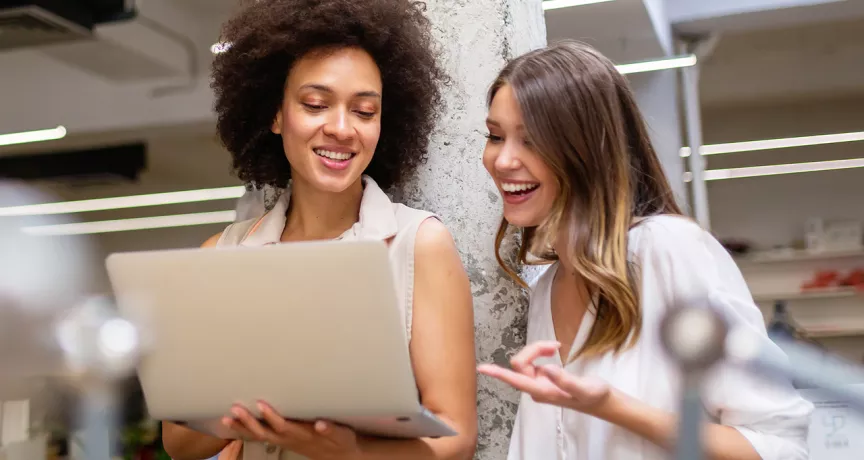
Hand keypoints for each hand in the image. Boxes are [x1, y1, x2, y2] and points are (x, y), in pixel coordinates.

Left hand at [222, 402, 361, 459]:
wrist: (338, 455)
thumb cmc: (339, 441)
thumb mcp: (341, 434)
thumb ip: (331, 428)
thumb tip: (321, 424)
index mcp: (303, 435)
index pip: (283, 426)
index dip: (271, 416)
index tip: (260, 404)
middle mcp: (290, 440)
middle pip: (265, 433)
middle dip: (249, 422)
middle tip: (235, 409)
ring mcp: (284, 442)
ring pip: (259, 436)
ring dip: (242, 428)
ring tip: (227, 418)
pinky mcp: (282, 441)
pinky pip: (259, 437)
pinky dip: (245, 432)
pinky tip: (235, 425)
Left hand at [477, 341, 610, 414]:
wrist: (601, 401)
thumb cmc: (594, 396)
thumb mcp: (585, 388)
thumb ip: (566, 380)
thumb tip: (547, 369)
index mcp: (543, 392)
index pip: (517, 380)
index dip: (499, 374)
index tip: (483, 369)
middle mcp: (536, 387)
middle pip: (521, 364)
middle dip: (533, 349)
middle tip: (555, 345)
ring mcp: (538, 382)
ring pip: (525, 360)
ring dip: (537, 349)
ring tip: (556, 346)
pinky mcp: (542, 376)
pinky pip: (532, 360)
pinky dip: (540, 351)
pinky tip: (553, 350)